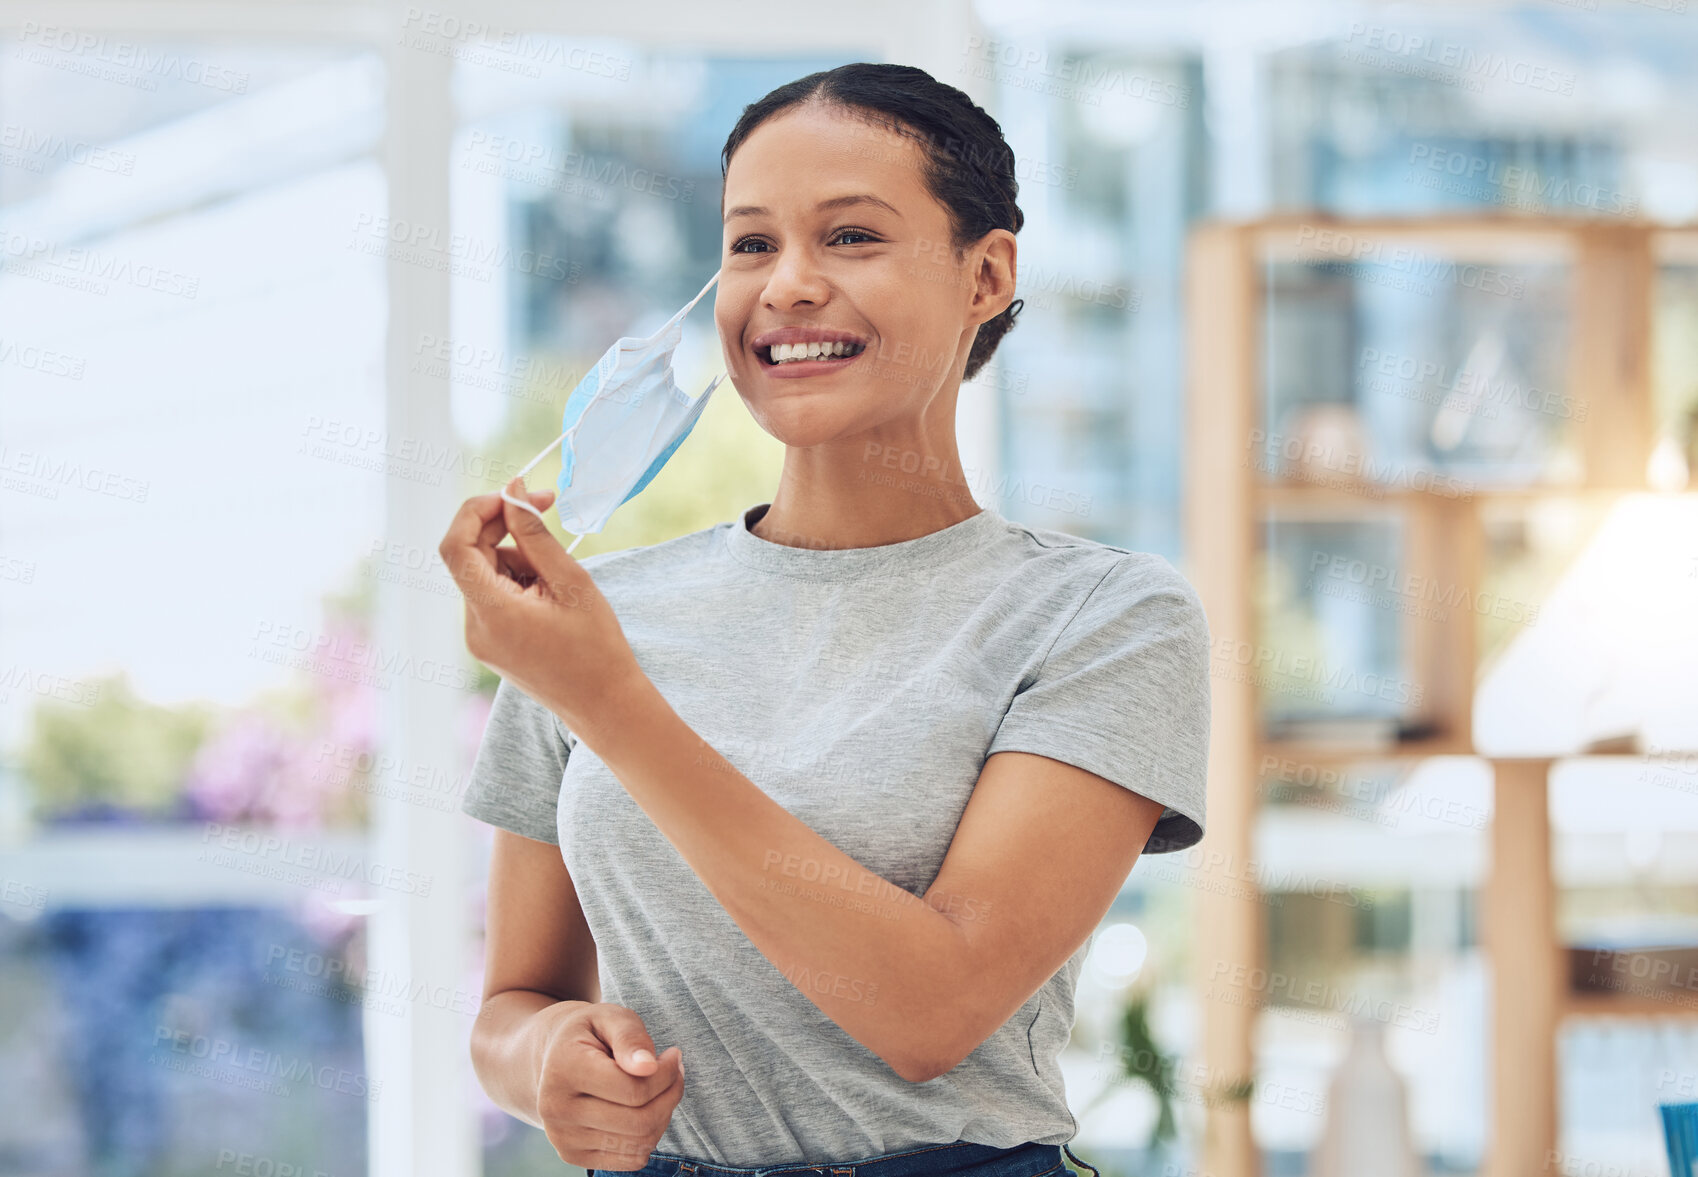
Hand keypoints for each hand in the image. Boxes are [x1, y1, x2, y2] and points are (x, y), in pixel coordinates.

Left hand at [439, 476, 646, 739]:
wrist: (605, 704)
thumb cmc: (598, 646)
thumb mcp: (571, 581)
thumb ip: (534, 534)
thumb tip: (512, 490)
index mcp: (494, 614)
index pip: (456, 547)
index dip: (477, 510)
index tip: (514, 495)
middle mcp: (475, 628)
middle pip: (471, 556)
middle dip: (504, 527)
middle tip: (546, 505)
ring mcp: (479, 638)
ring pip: (483, 574)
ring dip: (515, 557)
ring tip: (559, 578)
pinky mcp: (488, 644)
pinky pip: (491, 595)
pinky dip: (516, 580)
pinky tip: (550, 595)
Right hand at [533, 1002, 684, 1171]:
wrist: (550, 1059)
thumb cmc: (589, 1034)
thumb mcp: (609, 1017)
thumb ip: (630, 1037)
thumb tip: (648, 1067)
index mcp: (563, 1069)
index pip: (633, 1090)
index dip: (666, 1074)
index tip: (673, 1056)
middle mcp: (556, 1110)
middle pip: (639, 1121)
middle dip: (670, 1095)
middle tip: (675, 1072)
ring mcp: (562, 1138)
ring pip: (639, 1143)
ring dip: (663, 1114)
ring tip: (660, 1087)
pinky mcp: (573, 1156)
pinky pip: (632, 1159)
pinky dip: (649, 1135)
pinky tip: (644, 1108)